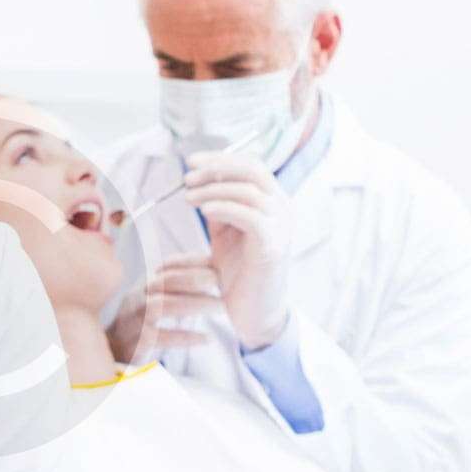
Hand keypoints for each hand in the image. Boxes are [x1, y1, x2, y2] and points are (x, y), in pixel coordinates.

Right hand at [106, 254, 221, 363]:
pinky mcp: (135, 341)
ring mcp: (134, 318)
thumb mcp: (155, 299)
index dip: (192, 261)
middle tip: (221, 282)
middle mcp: (138, 296)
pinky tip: (206, 339)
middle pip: (165, 281)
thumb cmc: (142, 322)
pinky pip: (162, 337)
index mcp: (145, 284)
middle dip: (195, 278)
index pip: (168, 266)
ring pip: (163, 306)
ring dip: (195, 304)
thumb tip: (215, 274)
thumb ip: (178, 288)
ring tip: (220, 307)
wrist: (111, 350)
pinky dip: (186, 337)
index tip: (216, 260)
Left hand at [179, 153, 291, 349]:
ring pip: (250, 190)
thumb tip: (194, 179)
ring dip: (214, 189)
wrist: (254, 313)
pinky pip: (250, 215)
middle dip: (216, 168)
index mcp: (274, 202)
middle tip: (187, 178)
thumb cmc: (239, 274)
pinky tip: (204, 212)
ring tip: (188, 198)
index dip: (220, 158)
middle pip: (253, 170)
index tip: (191, 162)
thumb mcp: (225, 232)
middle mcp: (283, 209)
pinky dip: (224, 208)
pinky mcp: (273, 246)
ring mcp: (281, 227)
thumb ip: (217, 205)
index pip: (251, 164)